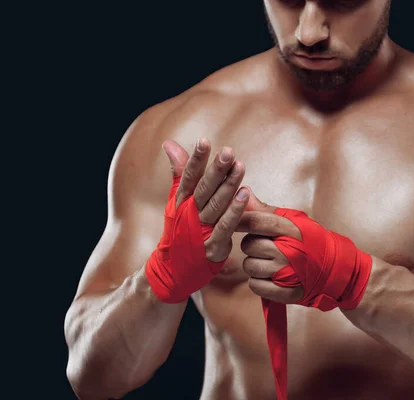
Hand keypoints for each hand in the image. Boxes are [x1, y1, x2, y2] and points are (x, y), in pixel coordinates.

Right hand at [163, 138, 248, 261]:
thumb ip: (179, 172)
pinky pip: (225, 227)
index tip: (204, 141)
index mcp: (181, 201)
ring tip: (240, 167)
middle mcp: (189, 214)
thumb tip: (169, 144)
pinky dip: (234, 211)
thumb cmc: (179, 229)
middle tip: (228, 151)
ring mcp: (200, 231)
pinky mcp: (212, 247)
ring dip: (228, 186)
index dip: (196, 159)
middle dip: (216, 170)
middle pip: (203, 189)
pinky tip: (244, 194)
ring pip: (216, 206)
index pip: (188, 177)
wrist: (173, 269)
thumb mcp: (177, 200)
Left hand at [237, 189, 372, 310]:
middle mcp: (288, 250)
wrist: (335, 270)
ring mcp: (287, 273)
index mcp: (291, 229)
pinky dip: (258, 282)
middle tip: (264, 247)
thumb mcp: (293, 221)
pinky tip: (269, 277)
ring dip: (254, 265)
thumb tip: (243, 191)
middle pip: (250, 245)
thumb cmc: (311, 242)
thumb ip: (266, 210)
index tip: (232, 222)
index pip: (256, 221)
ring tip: (269, 263)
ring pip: (250, 266)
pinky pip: (255, 285)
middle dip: (252, 245)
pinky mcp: (286, 293)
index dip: (240, 220)